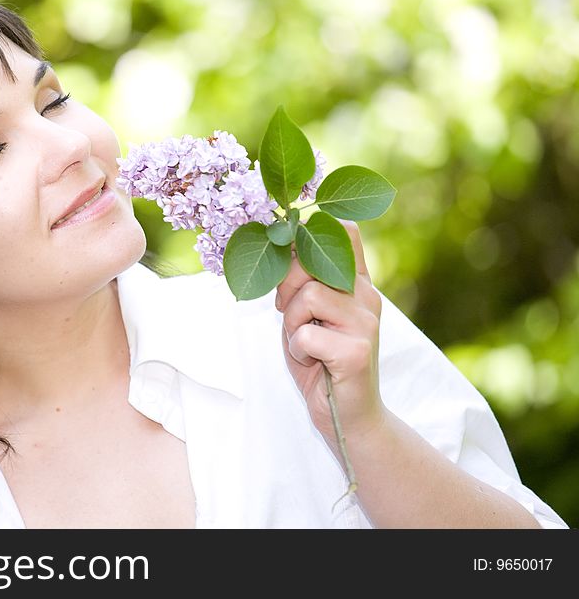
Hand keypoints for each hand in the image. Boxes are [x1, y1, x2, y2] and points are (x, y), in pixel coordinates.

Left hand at [274, 219, 385, 450]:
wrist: (349, 416)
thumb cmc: (322, 362)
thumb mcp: (309, 314)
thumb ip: (303, 281)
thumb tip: (279, 244)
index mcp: (357, 283)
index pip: (344, 230)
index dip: (307, 237)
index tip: (292, 268)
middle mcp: (367, 297)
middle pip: (310, 261)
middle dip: (286, 290)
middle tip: (293, 318)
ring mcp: (366, 323)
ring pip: (308, 296)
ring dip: (292, 324)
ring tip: (305, 343)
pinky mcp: (357, 351)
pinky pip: (306, 335)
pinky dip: (297, 350)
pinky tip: (312, 362)